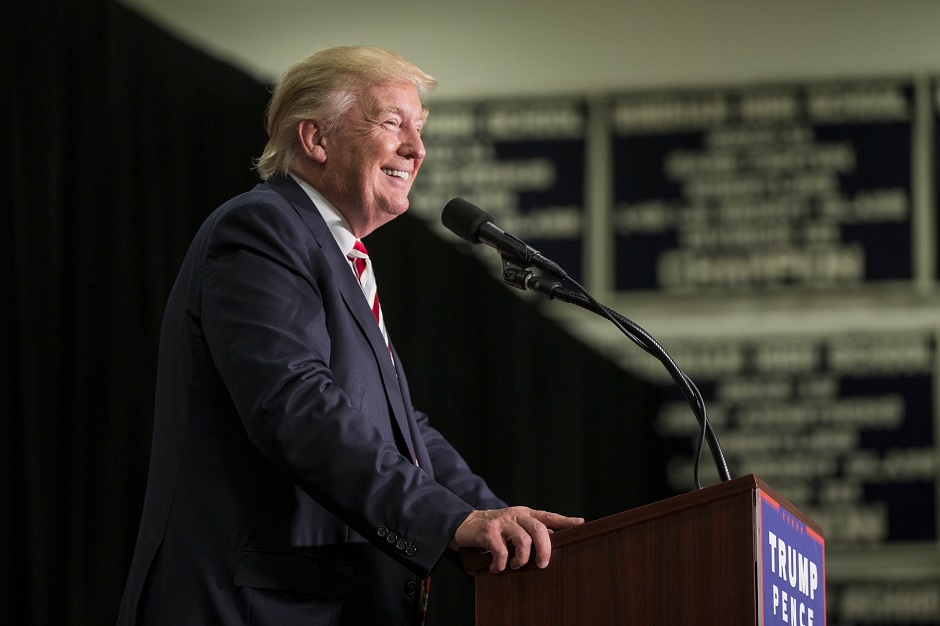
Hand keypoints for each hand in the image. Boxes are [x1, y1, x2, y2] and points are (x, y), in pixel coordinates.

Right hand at [449, 506, 584, 572]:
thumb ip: (529, 530)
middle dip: (545, 549)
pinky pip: (501, 551)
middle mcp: (515, 515)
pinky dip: (501, 564)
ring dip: (522, 558)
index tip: (580, 524)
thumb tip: (551, 542)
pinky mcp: (488, 531)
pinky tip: (497, 568)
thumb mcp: (514, 525)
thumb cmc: (494, 529)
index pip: (548, 516)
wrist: (464, 523)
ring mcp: (501, 522)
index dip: (565, 521)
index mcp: (525, 513)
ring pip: (523, 540)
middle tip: (543, 564)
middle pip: (538, 529)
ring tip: (516, 566)